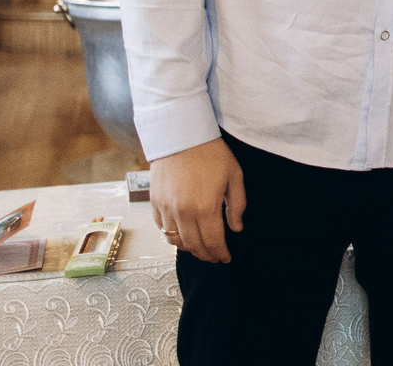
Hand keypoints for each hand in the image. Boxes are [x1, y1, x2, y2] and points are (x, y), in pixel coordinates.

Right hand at [151, 137, 245, 262]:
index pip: (213, 241)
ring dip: (188, 248)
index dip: (220, 253)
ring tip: (199, 247)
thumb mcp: (234, 175)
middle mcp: (183, 212)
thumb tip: (236, 228)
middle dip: (205, 255)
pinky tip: (182, 233)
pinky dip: (172, 236)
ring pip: (175, 241)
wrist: (181, 134)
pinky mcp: (155, 203)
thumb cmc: (210, 152)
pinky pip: (162, 228)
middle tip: (214, 257)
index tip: (225, 258)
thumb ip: (236, 205)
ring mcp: (166, 209)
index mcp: (205, 207)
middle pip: (193, 246)